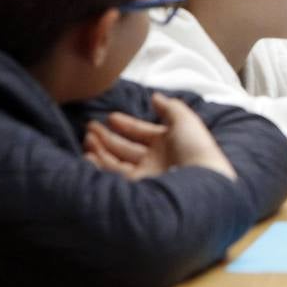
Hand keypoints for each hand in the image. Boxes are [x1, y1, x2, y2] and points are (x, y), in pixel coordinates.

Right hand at [85, 93, 235, 181]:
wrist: (199, 181)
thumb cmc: (195, 148)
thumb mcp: (185, 121)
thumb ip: (170, 107)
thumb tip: (155, 97)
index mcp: (168, 143)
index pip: (142, 132)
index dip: (127, 124)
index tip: (110, 116)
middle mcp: (155, 160)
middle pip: (126, 148)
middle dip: (108, 137)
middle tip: (90, 127)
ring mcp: (145, 175)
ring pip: (117, 162)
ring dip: (101, 150)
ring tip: (87, 138)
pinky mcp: (136, 189)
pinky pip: (114, 177)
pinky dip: (100, 167)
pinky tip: (88, 157)